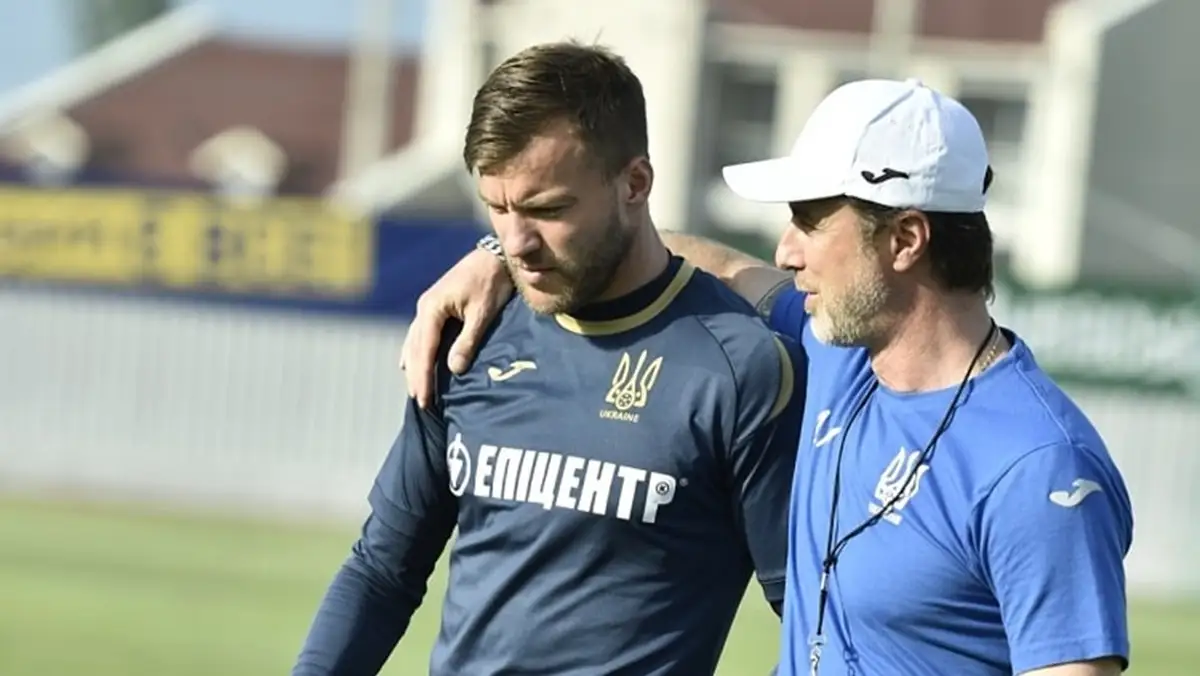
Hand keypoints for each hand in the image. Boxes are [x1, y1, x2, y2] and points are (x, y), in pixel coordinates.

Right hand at [400, 247, 512, 407]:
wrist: (496, 255)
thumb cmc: (492, 282)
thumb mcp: (483, 312)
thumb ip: (468, 341)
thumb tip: (454, 370)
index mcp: (432, 308)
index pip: (424, 349)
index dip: (423, 376)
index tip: (424, 398)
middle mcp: (424, 307)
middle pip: (415, 348)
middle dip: (416, 376)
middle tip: (420, 402)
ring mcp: (427, 306)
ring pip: (414, 342)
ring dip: (413, 366)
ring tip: (414, 389)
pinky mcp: (435, 306)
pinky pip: (419, 334)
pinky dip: (415, 351)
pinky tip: (410, 362)